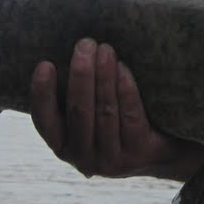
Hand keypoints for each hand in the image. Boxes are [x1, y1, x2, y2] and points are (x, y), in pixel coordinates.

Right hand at [30, 38, 190, 177]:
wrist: (161, 150)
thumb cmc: (115, 121)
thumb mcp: (89, 115)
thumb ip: (75, 95)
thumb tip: (70, 52)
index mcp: (63, 146)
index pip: (45, 121)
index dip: (42, 94)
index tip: (45, 64)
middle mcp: (84, 159)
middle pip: (79, 112)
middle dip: (81, 75)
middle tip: (85, 44)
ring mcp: (112, 160)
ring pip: (105, 112)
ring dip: (104, 77)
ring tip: (105, 49)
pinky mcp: (139, 153)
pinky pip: (130, 115)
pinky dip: (125, 89)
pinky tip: (123, 68)